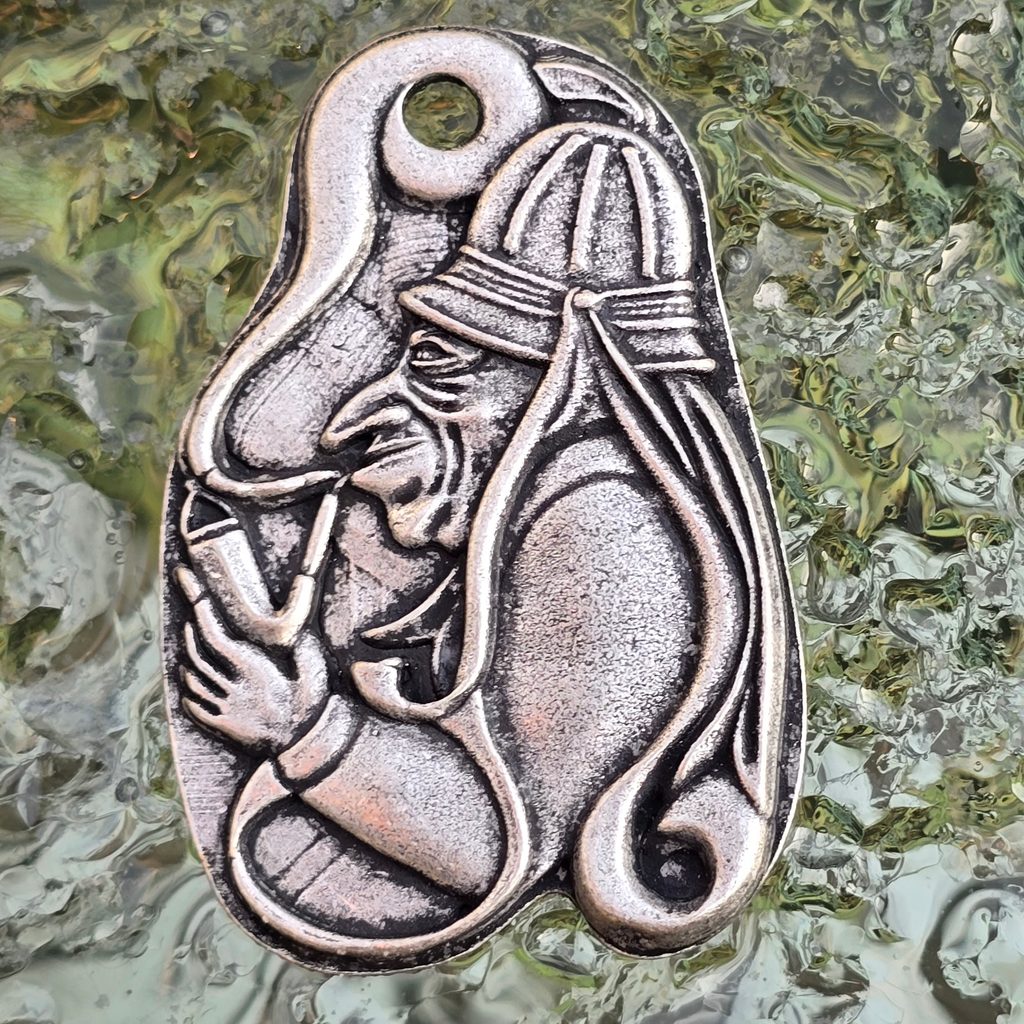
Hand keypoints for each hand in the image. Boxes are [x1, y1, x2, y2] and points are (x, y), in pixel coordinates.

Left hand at [176, 567, 328, 753]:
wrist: (305, 749)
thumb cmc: (312, 708)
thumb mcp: (314, 671)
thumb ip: (303, 647)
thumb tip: (297, 627)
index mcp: (253, 669)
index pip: (214, 635)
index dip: (197, 606)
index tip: (186, 581)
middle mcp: (234, 687)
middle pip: (197, 654)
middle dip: (190, 629)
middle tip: (192, 611)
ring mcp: (225, 709)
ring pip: (193, 679)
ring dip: (189, 659)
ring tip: (193, 644)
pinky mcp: (223, 728)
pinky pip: (194, 706)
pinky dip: (189, 691)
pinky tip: (192, 682)